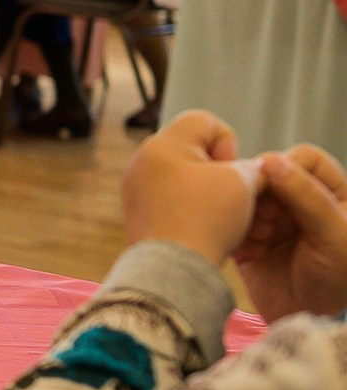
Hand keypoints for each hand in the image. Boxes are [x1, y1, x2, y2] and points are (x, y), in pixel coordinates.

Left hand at [121, 111, 255, 265]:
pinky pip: (171, 198)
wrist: (173, 268)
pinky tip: (205, 228)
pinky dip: (192, 208)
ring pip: (184, 176)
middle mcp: (142, 161)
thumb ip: (253, 166)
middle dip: (220, 170)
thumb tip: (253, 169)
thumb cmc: (207, 218)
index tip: (231, 172)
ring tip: (221, 215)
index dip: (229, 143)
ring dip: (209, 191)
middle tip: (230, 195)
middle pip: (193, 149)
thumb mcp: (242, 182)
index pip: (204, 121)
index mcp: (162, 144)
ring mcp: (136, 187)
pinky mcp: (138, 212)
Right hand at [232, 147, 346, 320]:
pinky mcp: (250, 242)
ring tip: (259, 238)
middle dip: (263, 194)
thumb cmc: (339, 277)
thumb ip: (306, 196)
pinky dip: (235, 234)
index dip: (288, 167)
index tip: (277, 187)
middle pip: (269, 176)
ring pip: (247, 198)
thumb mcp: (334, 233)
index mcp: (330, 194)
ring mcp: (273, 222)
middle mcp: (300, 203)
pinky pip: (232, 224)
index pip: (304, 159)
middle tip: (268, 220)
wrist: (315, 320)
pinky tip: (248, 251)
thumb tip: (271, 160)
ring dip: (248, 215)